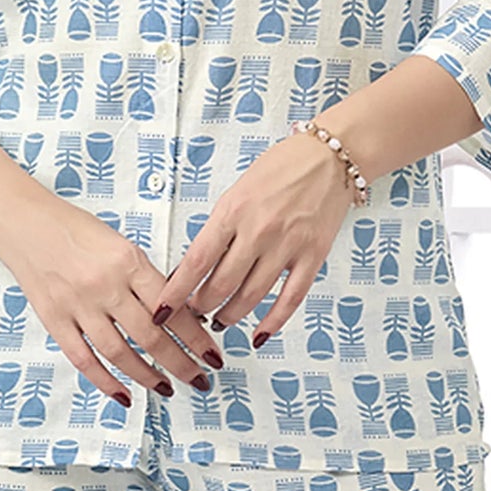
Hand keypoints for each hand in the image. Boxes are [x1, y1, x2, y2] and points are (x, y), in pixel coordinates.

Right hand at [0, 195, 225, 405]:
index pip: (172, 308)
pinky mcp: (54, 320)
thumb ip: (145, 279)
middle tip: (198, 378)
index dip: (196, 337)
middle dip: (180, 363)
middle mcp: (104, 285)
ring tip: (167, 388)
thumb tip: (175, 314)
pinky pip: (84, 359)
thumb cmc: (75, 229)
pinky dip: (106, 382)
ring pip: (120, 353)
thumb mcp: (121, 244)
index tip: (211, 354)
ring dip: (148, 376)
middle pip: (151, 336)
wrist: (24, 221)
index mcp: (128, 262)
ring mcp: (77, 305)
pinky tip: (125, 394)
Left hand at [148, 130, 354, 347]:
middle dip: (201, 306)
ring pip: (250, 296)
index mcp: (233, 211)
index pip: (196, 261)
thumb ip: (220, 228)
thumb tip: (197, 266)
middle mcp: (259, 230)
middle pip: (221, 284)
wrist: (328, 156)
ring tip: (220, 321)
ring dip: (230, 315)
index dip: (176, 292)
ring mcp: (287, 245)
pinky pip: (290, 298)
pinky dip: (273, 321)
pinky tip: (259, 334)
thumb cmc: (280, 169)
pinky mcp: (313, 255)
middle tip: (194, 314)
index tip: (162, 311)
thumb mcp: (237, 192)